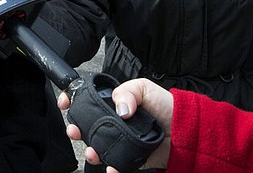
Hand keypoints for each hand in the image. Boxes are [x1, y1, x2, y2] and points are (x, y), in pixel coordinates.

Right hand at [58, 78, 172, 172]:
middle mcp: (113, 122)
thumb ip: (127, 92)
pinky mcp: (129, 157)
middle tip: (74, 130)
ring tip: (92, 151)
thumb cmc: (166, 107)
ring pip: (96, 146)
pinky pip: (115, 164)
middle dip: (75, 128)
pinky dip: (111, 168)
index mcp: (113, 103)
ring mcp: (120, 140)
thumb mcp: (144, 87)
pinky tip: (112, 167)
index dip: (73, 100)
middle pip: (86, 125)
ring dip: (89, 150)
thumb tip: (120, 110)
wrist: (186, 130)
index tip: (66, 103)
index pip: (87, 100)